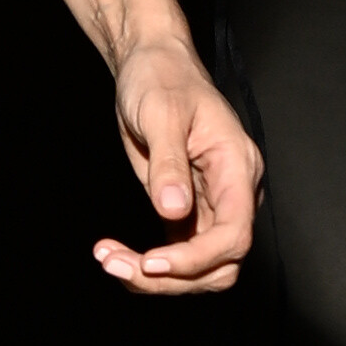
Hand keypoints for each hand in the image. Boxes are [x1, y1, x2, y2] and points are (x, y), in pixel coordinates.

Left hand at [93, 35, 261, 295]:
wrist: (152, 66)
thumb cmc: (162, 79)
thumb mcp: (162, 113)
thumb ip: (169, 164)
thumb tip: (174, 211)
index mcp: (236, 169)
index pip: (234, 235)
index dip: (196, 259)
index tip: (151, 262)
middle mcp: (232, 195)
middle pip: (219, 265)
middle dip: (171, 278)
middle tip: (117, 266)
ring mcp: (210, 207)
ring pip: (199, 270)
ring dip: (155, 278)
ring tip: (108, 259)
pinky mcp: (187, 212)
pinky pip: (177, 256)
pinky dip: (145, 265)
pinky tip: (112, 254)